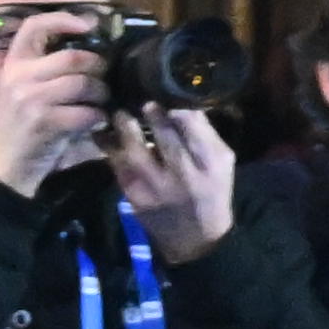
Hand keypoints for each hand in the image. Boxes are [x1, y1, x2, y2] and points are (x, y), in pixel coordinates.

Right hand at [0, 34, 108, 193]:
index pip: (33, 26)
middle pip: (73, 57)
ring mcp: (30, 99)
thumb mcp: (27, 89)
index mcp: (14, 64)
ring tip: (101, 101)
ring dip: (101, 93)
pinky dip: (98, 116)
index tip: (87, 25)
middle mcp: (19, 77)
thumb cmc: (25, 124)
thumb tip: (93, 46)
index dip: (63, 19)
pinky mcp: (43, 122)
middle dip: (98, 67)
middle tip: (104, 78)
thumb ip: (49, 68)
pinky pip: (86, 112)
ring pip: (83, 83)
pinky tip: (96, 121)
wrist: (8, 163)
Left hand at [115, 106, 241, 253]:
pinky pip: (117, 164)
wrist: (196, 239)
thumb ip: (205, 133)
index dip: (178, 104)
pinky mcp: (134, 195)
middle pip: (164, 135)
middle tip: (141, 97)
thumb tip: (181, 99)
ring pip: (134, 149)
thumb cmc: (212, 191)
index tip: (167, 90)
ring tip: (120, 113)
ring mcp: (156, 187)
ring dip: (124, 127)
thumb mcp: (223, 162)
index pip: (193, 124)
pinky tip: (105, 133)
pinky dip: (109, 146)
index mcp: (212, 162)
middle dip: (151, 112)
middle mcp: (185, 174)